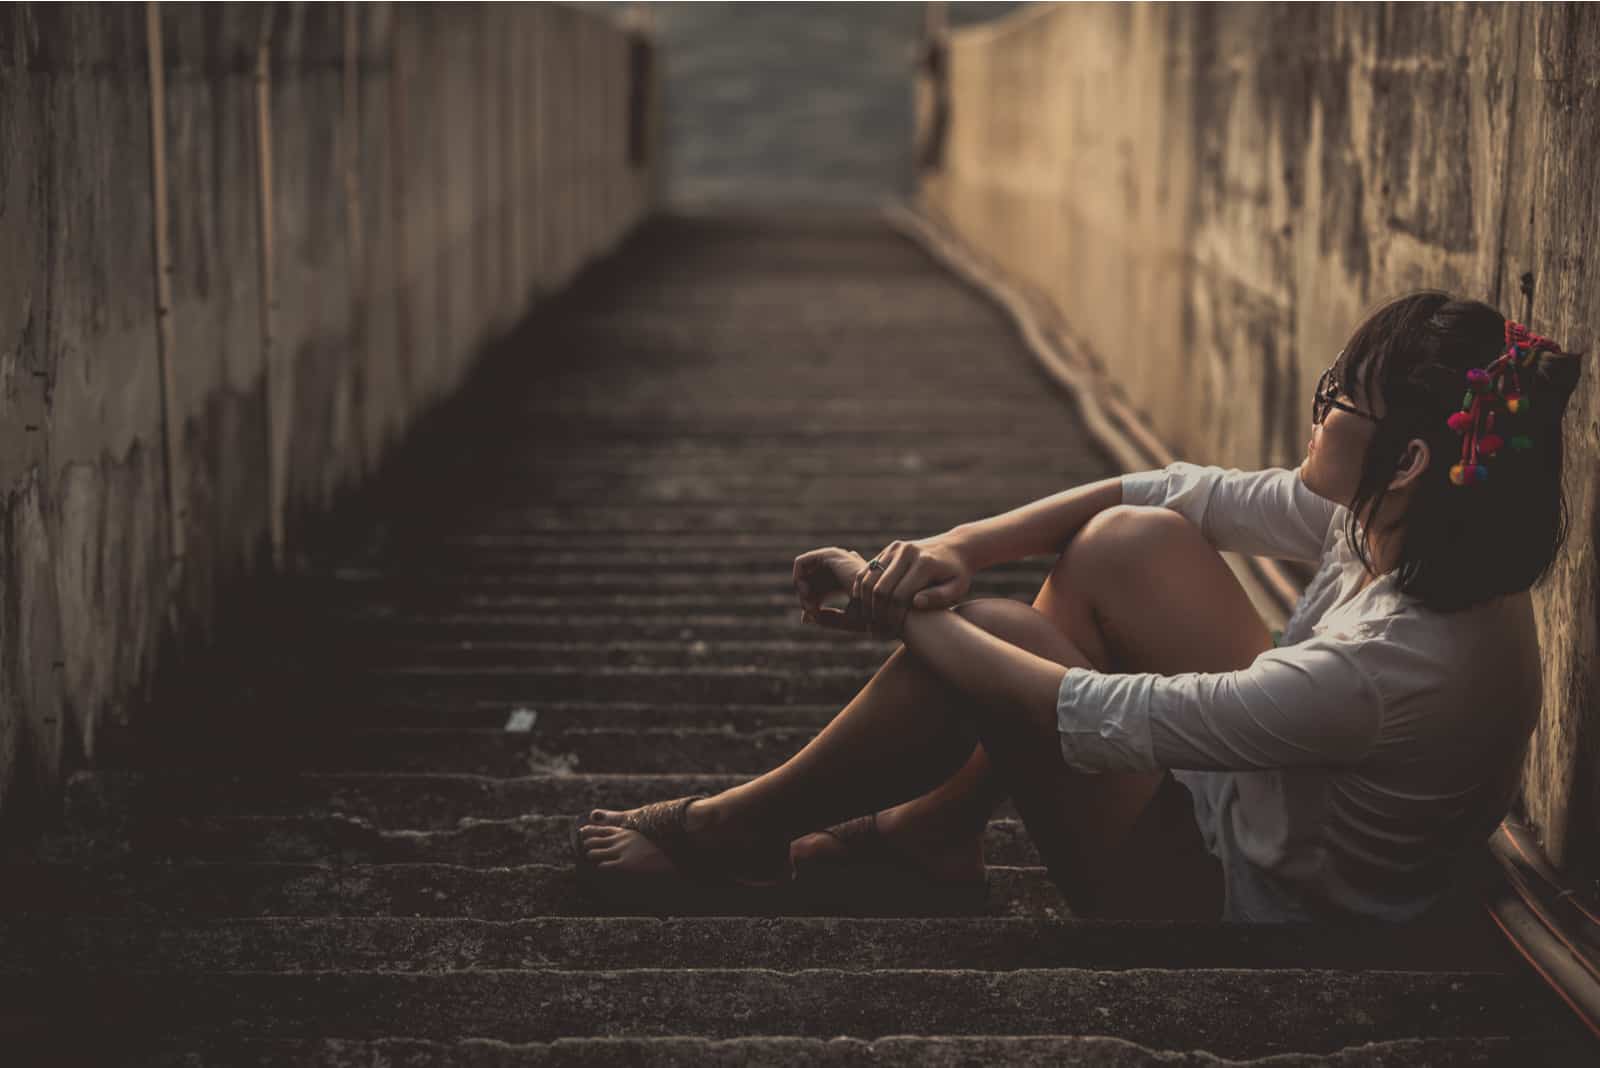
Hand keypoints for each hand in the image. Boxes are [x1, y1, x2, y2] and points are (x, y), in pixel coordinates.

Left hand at [792, 547, 907, 637]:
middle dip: (804, 597)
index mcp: (847, 579)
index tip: (814, 616)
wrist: (885, 607)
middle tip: (810, 612)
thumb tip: (804, 619)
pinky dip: (798, 579)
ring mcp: (837, 558)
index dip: (810, 602)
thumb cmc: (872, 618)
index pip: (818, 588)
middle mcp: (842, 567)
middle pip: (809, 579)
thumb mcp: (845, 621)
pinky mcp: (831, 554)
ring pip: (804, 571)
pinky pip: (801, 562)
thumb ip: (826, 619)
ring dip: (802, 590)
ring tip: (810, 606)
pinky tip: (808, 595)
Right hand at [852, 536, 972, 630]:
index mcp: (924, 563)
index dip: (893, 617)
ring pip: (868, 579)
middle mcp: (906, 552)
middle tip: (876, 631)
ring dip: (865, 603)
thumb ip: (939, 597)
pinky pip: (866, 571)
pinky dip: (861, 589)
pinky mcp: (888, 549)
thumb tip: (915, 603)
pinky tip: (865, 607)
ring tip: (870, 622)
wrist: (955, 547)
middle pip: (880, 588)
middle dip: (876, 613)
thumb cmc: (957, 574)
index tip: (893, 633)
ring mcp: (895, 548)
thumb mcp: (957, 588)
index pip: (899, 596)